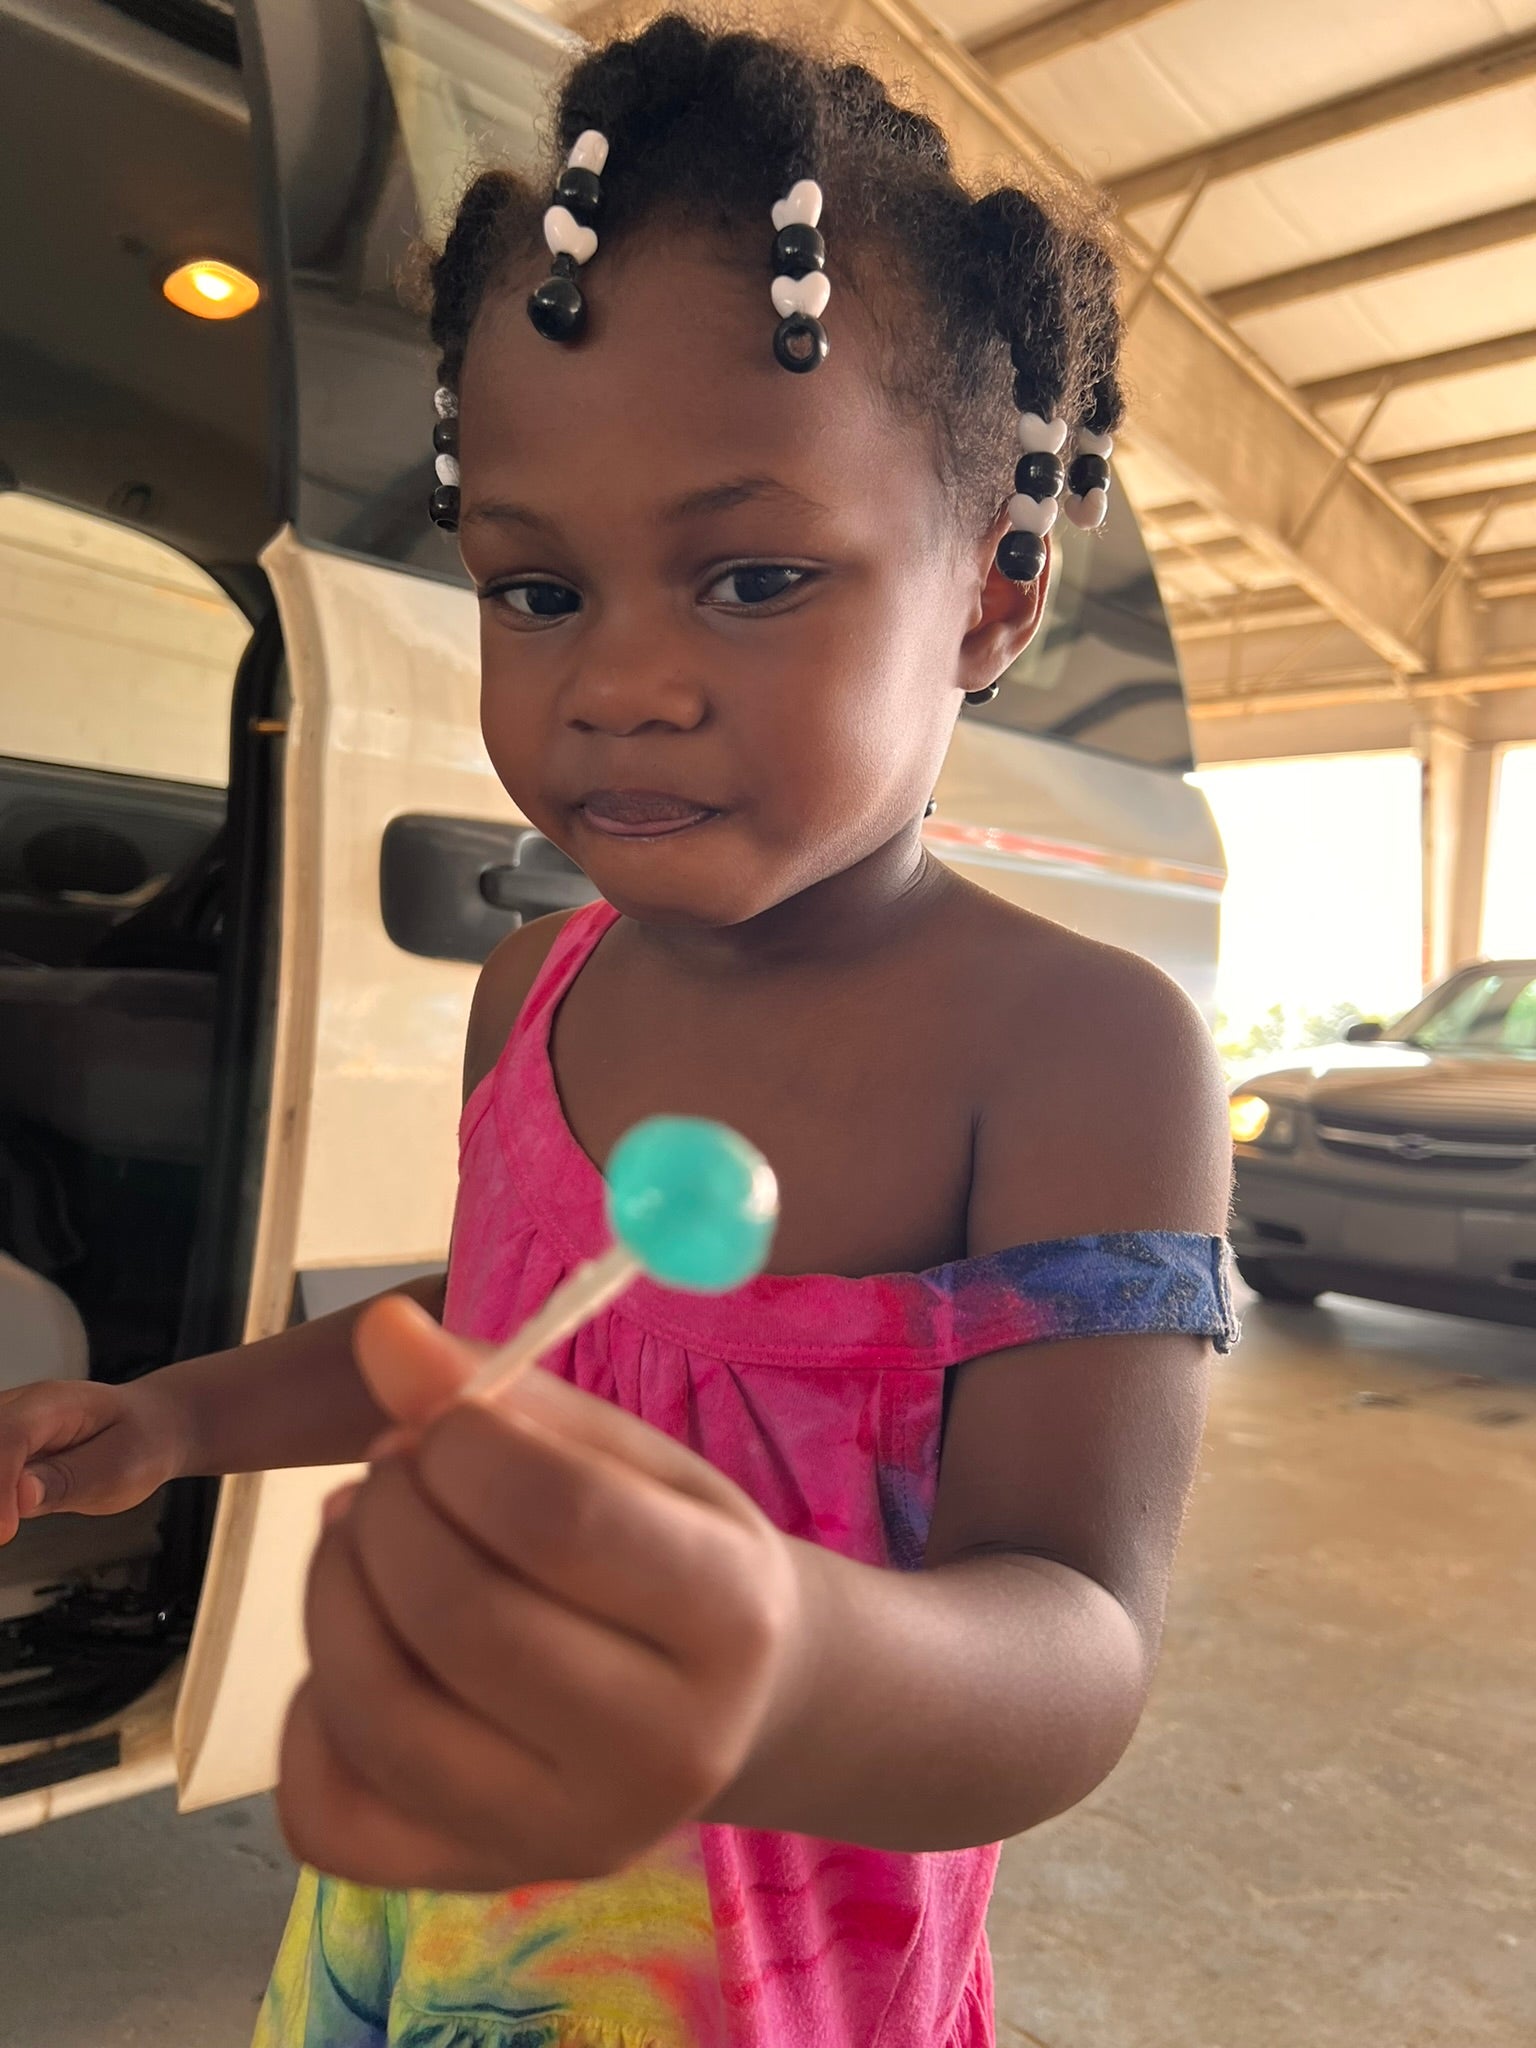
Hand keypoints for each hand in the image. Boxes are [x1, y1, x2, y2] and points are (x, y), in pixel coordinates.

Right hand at [0, 1376, 188, 1543]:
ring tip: (6, 1528)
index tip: (3, 1533)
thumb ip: (69, 1481)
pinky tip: (4, 1524)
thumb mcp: (120, 1469)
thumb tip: (20, 1497)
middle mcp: (17, 1408)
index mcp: (53, 1405)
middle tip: (4, 1533)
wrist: (146, 1428)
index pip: (11, 1436)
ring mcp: (2, 1425)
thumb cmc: (137, 1445)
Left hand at [277, 1297, 804, 1890]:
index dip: (462, 1445)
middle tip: (392, 1470)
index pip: (562, 1520)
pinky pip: (332, 1813)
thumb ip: (508, 1395)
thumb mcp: (628, 1456)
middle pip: (463, 1619)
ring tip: (363, 1535)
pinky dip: (309, 1714)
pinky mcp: (480, 1882)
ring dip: (334, 1589)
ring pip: (380, 1717)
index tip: (441, 1422)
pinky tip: (365, 1650)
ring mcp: (570, 1836)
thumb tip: (379, 1333)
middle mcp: (668, 1751)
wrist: (728, 1705)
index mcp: (732, 1615)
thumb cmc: (671, 1550)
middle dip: (388, 1512)